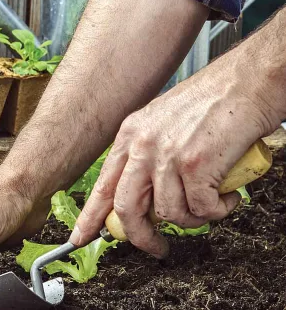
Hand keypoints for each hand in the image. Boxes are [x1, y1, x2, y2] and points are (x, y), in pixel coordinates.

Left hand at [70, 61, 278, 256]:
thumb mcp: (164, 123)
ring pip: (169, 214)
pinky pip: (201, 209)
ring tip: (211, 204)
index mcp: (130, 134)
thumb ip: (149, 155)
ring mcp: (167, 155)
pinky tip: (228, 195)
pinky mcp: (195, 165)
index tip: (81, 237)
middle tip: (157, 248)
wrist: (248, 81)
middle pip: (126, 208)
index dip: (91, 216)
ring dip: (194, 219)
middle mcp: (142, 145)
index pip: (103, 185)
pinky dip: (218, 210)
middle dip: (140, 236)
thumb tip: (147, 195)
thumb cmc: (215, 101)